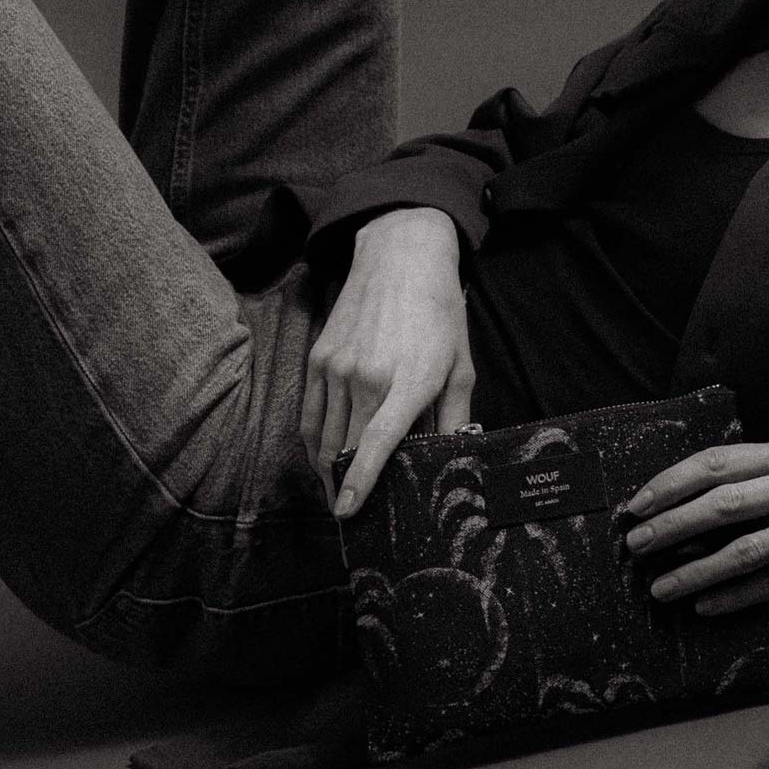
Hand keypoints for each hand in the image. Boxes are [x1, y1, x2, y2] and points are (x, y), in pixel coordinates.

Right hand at [300, 208, 475, 516]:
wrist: (400, 257)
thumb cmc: (438, 313)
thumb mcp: (459, 365)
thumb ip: (455, 417)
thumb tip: (452, 458)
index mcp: (408, 381)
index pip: (375, 443)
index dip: (360, 482)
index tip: (347, 511)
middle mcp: (367, 376)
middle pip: (344, 449)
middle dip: (344, 486)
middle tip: (351, 511)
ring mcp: (337, 366)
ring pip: (321, 437)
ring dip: (326, 471)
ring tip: (336, 493)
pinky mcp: (319, 357)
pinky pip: (308, 414)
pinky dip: (312, 442)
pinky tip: (323, 459)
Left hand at [620, 438, 768, 613]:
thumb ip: (745, 481)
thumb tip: (670, 505)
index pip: (718, 462)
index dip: (672, 482)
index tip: (637, 505)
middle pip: (726, 504)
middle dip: (674, 525)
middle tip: (637, 544)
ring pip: (746, 550)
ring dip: (697, 571)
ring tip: (660, 587)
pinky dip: (735, 597)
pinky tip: (704, 606)